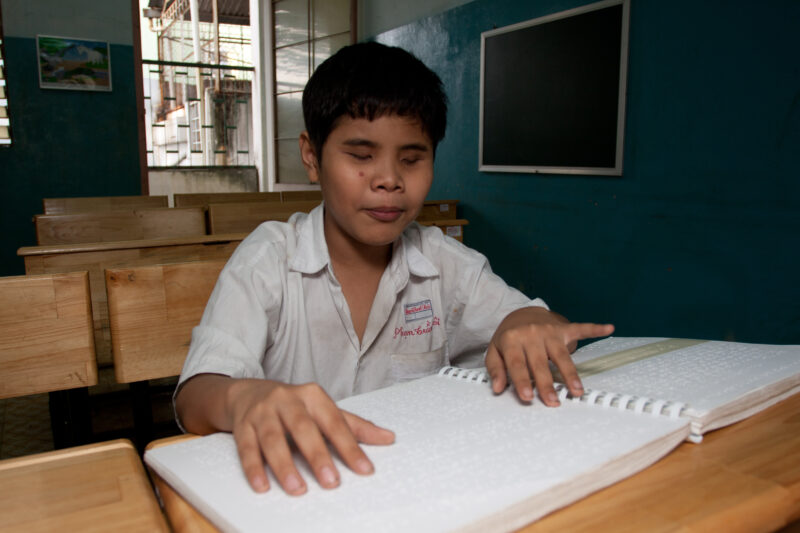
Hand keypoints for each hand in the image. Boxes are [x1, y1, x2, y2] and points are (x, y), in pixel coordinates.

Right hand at [226, 379, 394, 494]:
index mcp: (312, 395)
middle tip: (331, 482)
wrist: (248, 393)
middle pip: (303, 428)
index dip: (350, 447)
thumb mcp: (323, 410)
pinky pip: (246, 447)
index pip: (335, 422)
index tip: (364, 469)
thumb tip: (389, 438)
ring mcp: (263, 412)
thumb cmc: (294, 406)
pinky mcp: (243, 425)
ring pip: (273, 438)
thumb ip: (354, 426)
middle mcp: (287, 399)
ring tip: (298, 489)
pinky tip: (262, 486)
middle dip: (318, 456)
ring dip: (285, 465)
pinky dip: (254, 468)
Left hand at [485, 307, 613, 405]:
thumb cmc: (509, 338)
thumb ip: (496, 369)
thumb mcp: (495, 351)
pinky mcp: (563, 328)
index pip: (517, 364)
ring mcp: (549, 331)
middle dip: (546, 384)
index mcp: (512, 339)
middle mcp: (532, 333)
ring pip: (561, 355)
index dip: (522, 381)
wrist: (520, 313)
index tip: (527, 397)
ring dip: (570, 373)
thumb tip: (497, 388)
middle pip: (540, 363)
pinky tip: (608, 328)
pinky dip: (595, 329)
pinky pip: (580, 328)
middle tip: (552, 402)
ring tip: (576, 391)